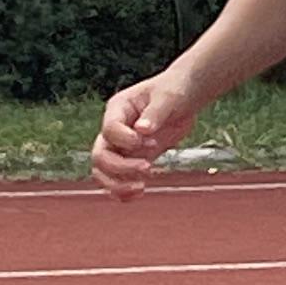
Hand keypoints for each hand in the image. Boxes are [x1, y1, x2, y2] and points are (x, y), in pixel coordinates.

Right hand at [92, 78, 193, 198]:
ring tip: (140, 188)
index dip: (125, 140)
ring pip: (103, 172)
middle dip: (121, 167)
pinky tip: (139, 194)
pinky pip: (118, 179)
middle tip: (147, 168)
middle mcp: (114, 129)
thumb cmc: (174, 90)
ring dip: (118, 185)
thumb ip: (155, 113)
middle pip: (100, 155)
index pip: (109, 129)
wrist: (184, 97)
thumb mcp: (168, 97)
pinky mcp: (133, 158)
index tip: (150, 141)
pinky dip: (123, 191)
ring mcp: (121, 146)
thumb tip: (142, 130)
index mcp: (118, 109)